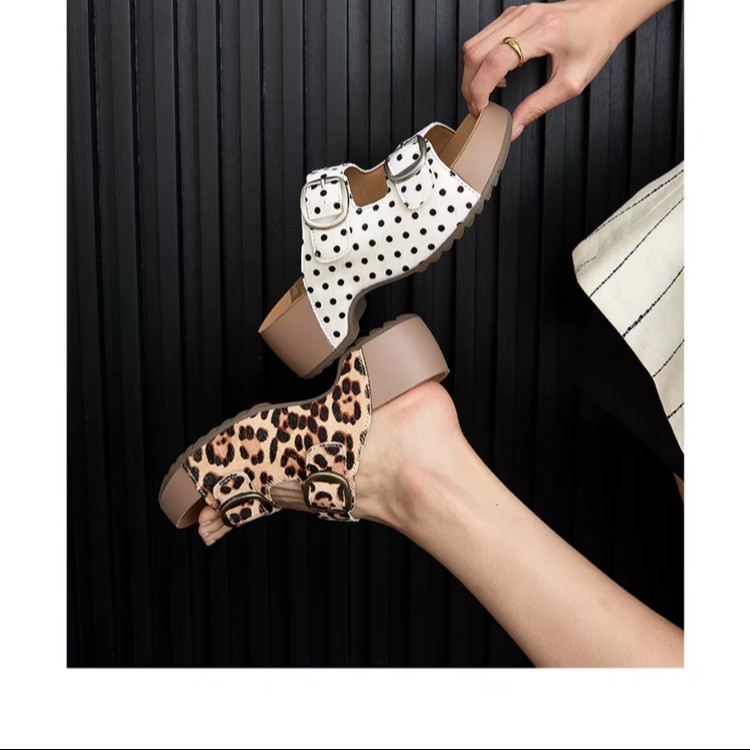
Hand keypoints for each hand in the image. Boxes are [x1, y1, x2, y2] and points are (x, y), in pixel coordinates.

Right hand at [462, 0, 672, 139]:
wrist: (606, 12)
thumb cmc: (595, 42)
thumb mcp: (571, 83)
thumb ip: (538, 106)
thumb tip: (513, 128)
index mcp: (542, 32)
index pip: (495, 60)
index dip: (480, 89)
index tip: (480, 110)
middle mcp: (525, 17)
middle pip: (475, 51)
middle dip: (470, 85)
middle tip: (478, 109)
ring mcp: (517, 12)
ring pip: (473, 43)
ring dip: (472, 74)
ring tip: (483, 95)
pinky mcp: (513, 14)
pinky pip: (483, 37)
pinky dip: (480, 61)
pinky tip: (495, 76)